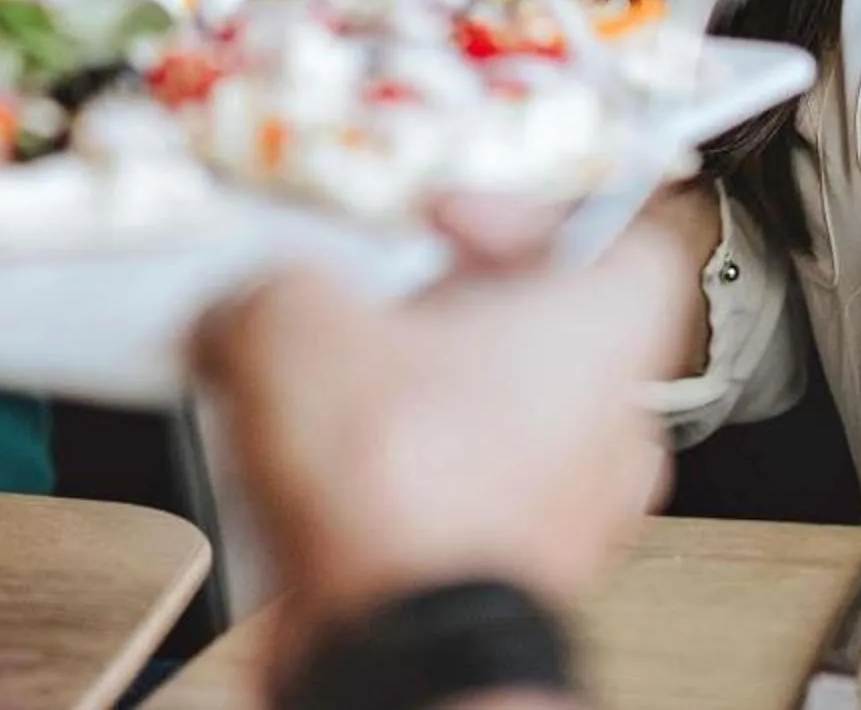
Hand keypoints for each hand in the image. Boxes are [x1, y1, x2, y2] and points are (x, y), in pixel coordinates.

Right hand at [189, 197, 698, 676]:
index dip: (524, 209)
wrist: (397, 651)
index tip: (448, 216)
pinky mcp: (513, 581)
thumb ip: (272, 290)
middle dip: (436, 317)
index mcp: (608, 329)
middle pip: (537, 332)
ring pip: (494, 424)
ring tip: (321, 399)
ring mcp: (572, 515)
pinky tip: (313, 486)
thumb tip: (244, 307)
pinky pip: (458, 506)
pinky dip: (394, 492)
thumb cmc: (407, 495)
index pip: (615, 235)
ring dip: (409, 407)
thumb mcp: (297, 323)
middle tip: (364, 309)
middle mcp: (612, 424)